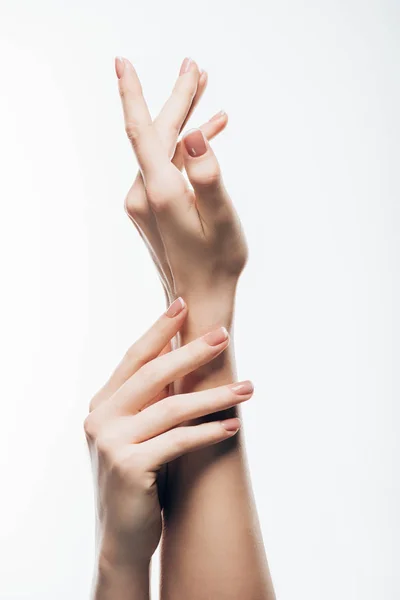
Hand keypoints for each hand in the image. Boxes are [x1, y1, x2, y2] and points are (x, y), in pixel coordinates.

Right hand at [85, 299, 253, 564]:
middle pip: (152, 374)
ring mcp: (111, 443)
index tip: (182, 304)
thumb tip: (181, 352)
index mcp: (102, 404)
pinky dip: (209, 432)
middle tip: (224, 335)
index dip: (158, 329)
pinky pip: (178, 441)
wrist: (122, 536)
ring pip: (171, 407)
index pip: (134, 358)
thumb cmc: (139, 477)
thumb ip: (149, 398)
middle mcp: (100, 418)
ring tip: (247, 388)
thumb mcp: (138, 431)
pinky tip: (233, 425)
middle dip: (191, 352)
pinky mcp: (129, 468)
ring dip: (214, 395)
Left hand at [116, 57, 247, 305]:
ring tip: (206, 90)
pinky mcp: (153, 208)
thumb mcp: (222, 220)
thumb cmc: (217, 264)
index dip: (133, 94)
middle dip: (177, 100)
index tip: (122, 62)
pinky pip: (167, 167)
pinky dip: (186, 149)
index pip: (142, 131)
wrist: (199, 299)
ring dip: (184, 121)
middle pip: (156, 135)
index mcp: (160, 192)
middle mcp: (145, 194)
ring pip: (163, 149)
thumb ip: (209, 176)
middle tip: (195, 66)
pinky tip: (208, 133)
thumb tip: (196, 134)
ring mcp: (146, 202)